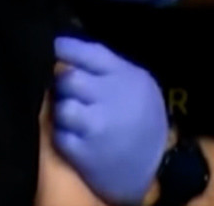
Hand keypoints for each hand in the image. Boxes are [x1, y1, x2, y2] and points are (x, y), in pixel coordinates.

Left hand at [52, 37, 168, 204]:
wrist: (156, 165)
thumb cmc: (139, 117)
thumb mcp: (137, 83)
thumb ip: (107, 68)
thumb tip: (69, 57)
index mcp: (126, 76)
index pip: (91, 53)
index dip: (69, 48)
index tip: (58, 47)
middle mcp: (112, 98)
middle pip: (70, 78)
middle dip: (62, 82)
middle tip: (64, 88)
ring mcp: (98, 126)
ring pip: (62, 106)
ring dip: (61, 108)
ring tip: (69, 112)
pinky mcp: (86, 153)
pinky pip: (59, 135)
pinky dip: (62, 133)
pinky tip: (72, 133)